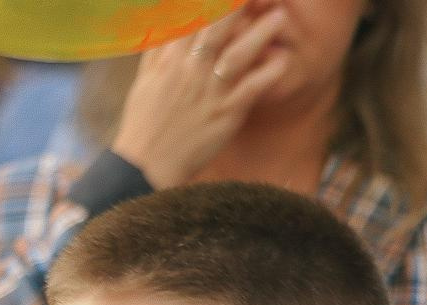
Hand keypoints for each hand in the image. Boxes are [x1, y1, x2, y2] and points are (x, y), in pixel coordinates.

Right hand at [110, 7, 292, 188]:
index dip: (212, 4)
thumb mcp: (143, 82)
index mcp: (169, 61)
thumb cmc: (143, 124)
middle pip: (218, 28)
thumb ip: (156, 51)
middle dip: (238, 8)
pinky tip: (283, 60)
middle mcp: (190, 71)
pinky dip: (269, 72)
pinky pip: (252, 88)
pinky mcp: (225, 114)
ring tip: (279, 18)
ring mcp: (209, 92)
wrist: (143, 167)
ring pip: (238, 55)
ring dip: (261, 34)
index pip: (192, 18)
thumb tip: (162, 25)